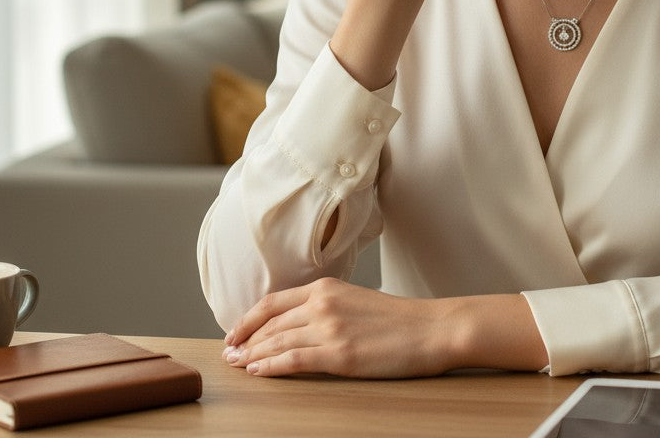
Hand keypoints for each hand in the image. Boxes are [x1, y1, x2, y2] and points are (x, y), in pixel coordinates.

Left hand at [222, 277, 457, 378]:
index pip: (274, 301)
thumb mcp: (357, 301)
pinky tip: (258, 372)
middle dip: (244, 340)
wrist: (431, 328)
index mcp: (327, 286)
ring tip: (237, 366)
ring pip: (277, 342)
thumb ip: (327, 308)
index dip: (248, 319)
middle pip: (271, 323)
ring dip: (252, 355)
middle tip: (228, 355)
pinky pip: (293, 361)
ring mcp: (330, 328)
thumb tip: (299, 326)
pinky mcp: (339, 354)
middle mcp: (323, 303)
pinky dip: (270, 367)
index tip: (234, 333)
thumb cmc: (400, 320)